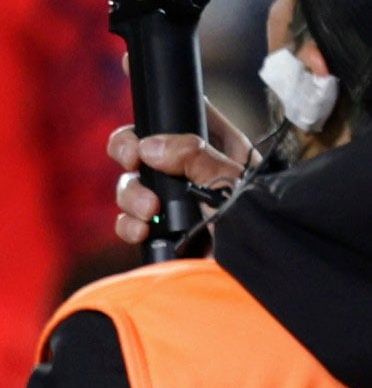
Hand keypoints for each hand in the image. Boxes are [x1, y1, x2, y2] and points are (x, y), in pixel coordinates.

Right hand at [109, 110, 250, 246]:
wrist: (249, 275)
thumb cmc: (257, 227)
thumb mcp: (231, 183)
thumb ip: (195, 157)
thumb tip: (150, 147)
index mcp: (217, 148)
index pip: (182, 114)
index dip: (157, 113)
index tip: (139, 112)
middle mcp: (190, 171)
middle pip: (142, 146)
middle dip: (129, 153)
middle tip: (132, 162)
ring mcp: (172, 202)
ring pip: (131, 184)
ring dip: (131, 196)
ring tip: (150, 211)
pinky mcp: (160, 231)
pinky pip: (129, 221)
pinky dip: (129, 225)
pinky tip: (142, 231)